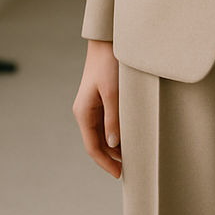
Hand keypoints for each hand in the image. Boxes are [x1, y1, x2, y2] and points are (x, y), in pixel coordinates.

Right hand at [73, 39, 121, 177]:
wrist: (108, 40)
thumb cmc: (109, 64)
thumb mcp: (113, 92)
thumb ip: (113, 119)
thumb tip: (114, 144)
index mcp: (84, 112)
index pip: (93, 146)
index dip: (105, 162)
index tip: (119, 173)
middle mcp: (85, 111)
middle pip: (97, 142)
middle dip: (111, 156)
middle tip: (129, 167)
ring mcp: (92, 105)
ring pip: (101, 133)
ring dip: (113, 145)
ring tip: (131, 154)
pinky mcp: (100, 99)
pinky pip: (105, 122)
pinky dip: (115, 132)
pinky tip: (127, 136)